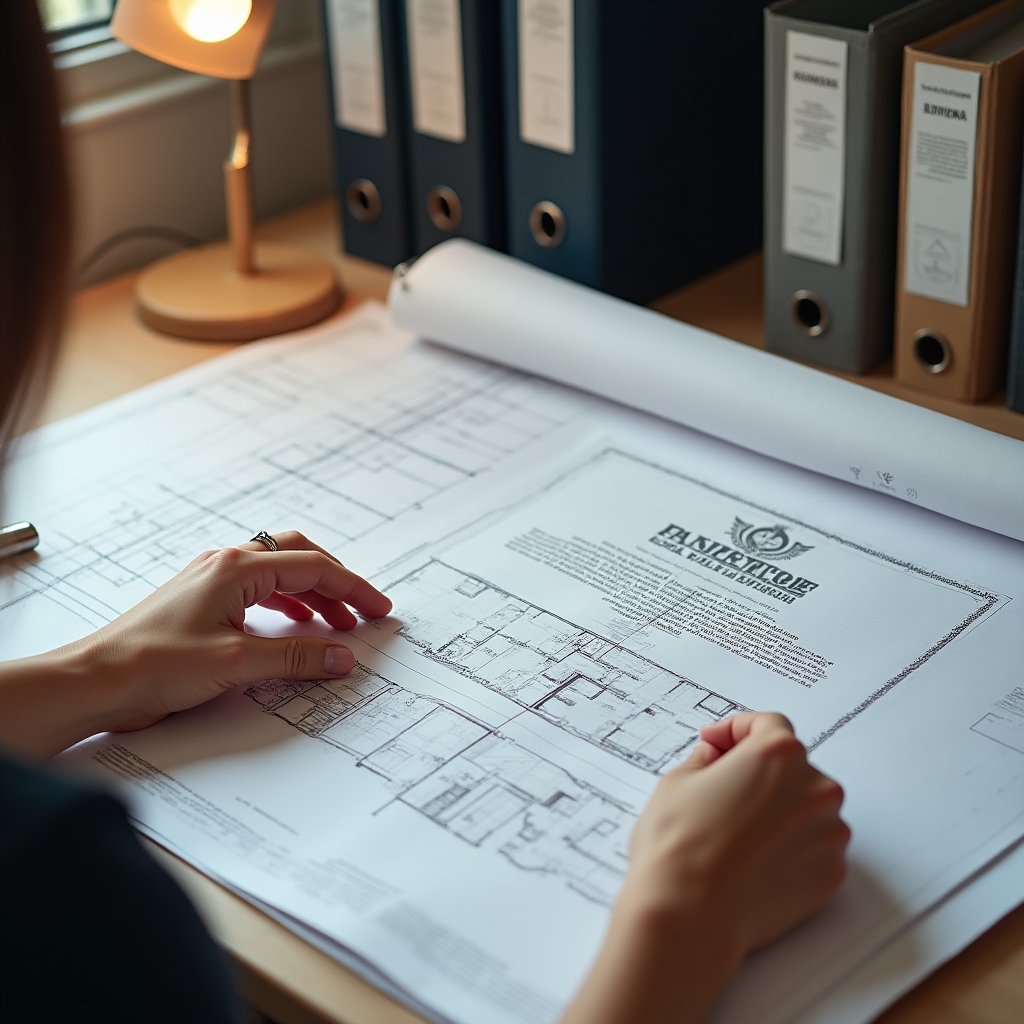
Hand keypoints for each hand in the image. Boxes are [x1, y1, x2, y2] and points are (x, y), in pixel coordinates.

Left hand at [0, 531, 391, 756]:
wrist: (94, 681)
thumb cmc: (152, 665)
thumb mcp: (236, 662)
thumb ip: (296, 657)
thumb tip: (342, 655)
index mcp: (236, 568)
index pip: (313, 566)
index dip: (352, 588)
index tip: (378, 610)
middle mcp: (224, 565)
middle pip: (298, 557)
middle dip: (335, 583)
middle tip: (362, 611)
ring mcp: (210, 581)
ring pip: (278, 574)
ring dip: (311, 595)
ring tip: (334, 626)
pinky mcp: (201, 602)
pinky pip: (256, 592)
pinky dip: (285, 605)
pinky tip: (291, 629)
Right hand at [561, 712, 849, 1023]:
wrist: (689, 914)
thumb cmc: (679, 846)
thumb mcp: (677, 782)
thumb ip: (705, 760)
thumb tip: (715, 758)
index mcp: (778, 754)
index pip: (767, 724)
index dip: (736, 731)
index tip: (717, 744)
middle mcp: (815, 788)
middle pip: (791, 767)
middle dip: (759, 773)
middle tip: (722, 789)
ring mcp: (829, 834)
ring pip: (805, 808)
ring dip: (779, 810)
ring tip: (737, 830)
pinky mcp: (831, 875)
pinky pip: (814, 848)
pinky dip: (791, 847)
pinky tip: (754, 858)